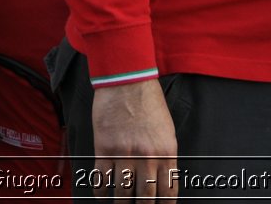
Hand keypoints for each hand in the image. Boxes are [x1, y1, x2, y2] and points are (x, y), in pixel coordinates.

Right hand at [90, 79, 177, 201]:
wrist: (127, 79)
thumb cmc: (148, 101)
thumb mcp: (167, 130)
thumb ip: (165, 155)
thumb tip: (162, 180)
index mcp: (167, 152)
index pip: (168, 191)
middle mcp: (147, 156)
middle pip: (146, 197)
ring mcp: (124, 153)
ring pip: (123, 193)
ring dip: (121, 203)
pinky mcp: (104, 148)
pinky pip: (102, 179)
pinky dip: (101, 191)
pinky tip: (103, 194)